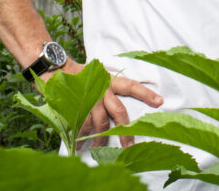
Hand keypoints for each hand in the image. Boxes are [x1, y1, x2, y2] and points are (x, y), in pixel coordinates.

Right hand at [43, 58, 163, 148]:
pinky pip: (83, 125)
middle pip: (119, 111)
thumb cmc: (83, 76)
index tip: (159, 101)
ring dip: (101, 138)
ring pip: (101, 123)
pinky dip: (83, 136)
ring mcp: (90, 99)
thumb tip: (123, 108)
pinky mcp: (78, 107)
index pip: (131, 86)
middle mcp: (103, 89)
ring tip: (99, 148)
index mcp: (111, 80)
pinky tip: (82, 144)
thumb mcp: (101, 77)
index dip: (146, 93)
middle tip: (130, 145)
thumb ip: (112, 89)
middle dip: (126, 131)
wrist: (58, 70)